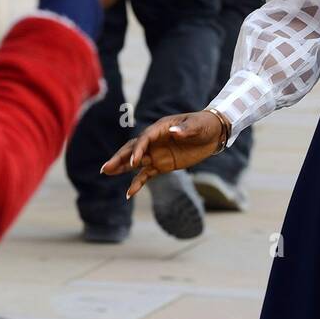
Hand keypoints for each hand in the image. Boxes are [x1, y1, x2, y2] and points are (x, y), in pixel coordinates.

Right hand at [100, 111, 225, 197]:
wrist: (213, 133)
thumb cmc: (204, 125)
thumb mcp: (198, 126)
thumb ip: (186, 129)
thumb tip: (174, 132)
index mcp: (161, 128)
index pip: (145, 138)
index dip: (138, 149)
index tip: (135, 162)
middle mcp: (155, 141)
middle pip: (134, 149)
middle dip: (120, 158)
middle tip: (106, 168)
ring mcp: (157, 153)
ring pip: (135, 162)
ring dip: (122, 167)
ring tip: (107, 172)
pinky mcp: (162, 165)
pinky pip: (146, 174)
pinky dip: (137, 183)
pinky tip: (129, 193)